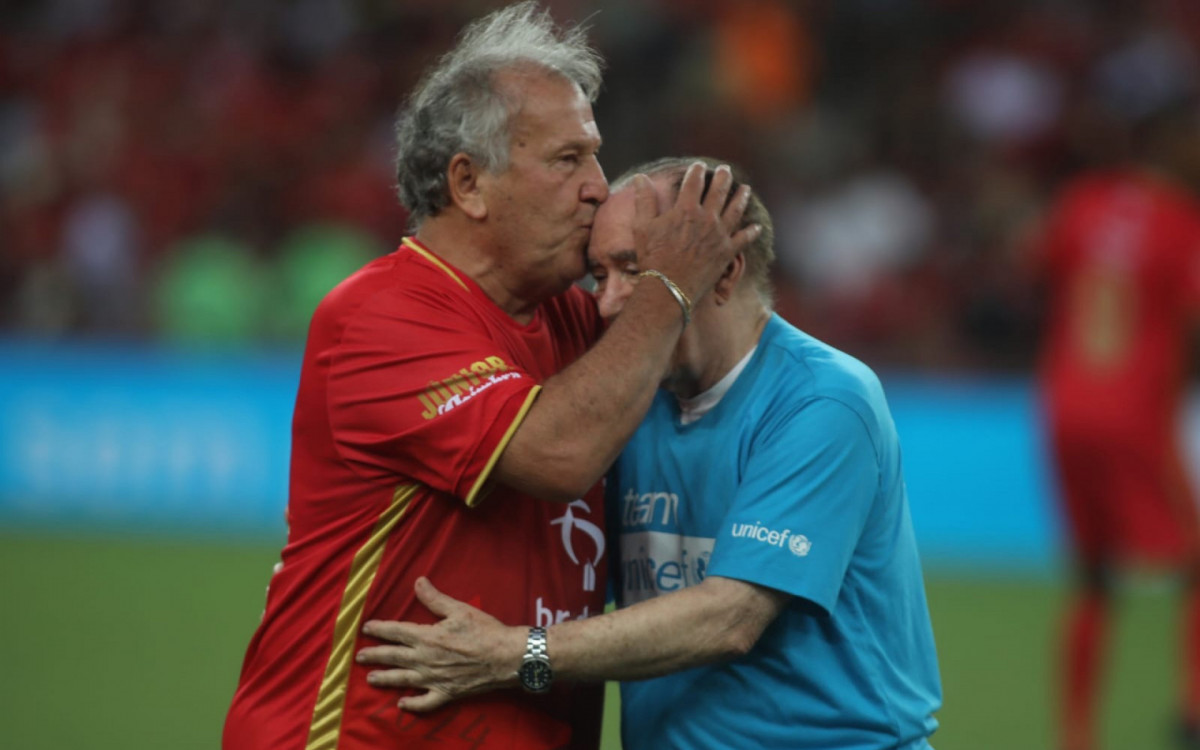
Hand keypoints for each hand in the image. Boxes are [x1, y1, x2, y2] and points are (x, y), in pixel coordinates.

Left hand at [357, 577, 525, 711]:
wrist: (505, 657)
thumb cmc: (484, 631)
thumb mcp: (459, 609)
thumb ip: (435, 598)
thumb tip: (418, 581)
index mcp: (427, 636)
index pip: (396, 632)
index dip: (380, 629)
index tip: (366, 628)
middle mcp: (425, 659)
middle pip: (393, 657)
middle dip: (375, 655)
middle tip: (359, 657)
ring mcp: (434, 679)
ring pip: (403, 680)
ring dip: (384, 679)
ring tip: (370, 679)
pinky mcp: (446, 693)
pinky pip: (424, 702)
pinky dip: (412, 705)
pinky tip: (401, 704)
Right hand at [633, 162, 759, 301]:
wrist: (668, 288)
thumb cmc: (652, 258)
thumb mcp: (642, 226)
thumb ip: (644, 200)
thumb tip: (639, 177)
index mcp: (686, 209)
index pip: (694, 182)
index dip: (697, 171)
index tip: (700, 166)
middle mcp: (706, 218)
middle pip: (719, 191)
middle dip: (723, 178)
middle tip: (726, 170)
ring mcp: (719, 235)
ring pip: (735, 210)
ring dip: (741, 197)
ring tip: (746, 189)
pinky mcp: (727, 252)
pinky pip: (743, 239)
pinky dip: (751, 232)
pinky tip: (756, 227)